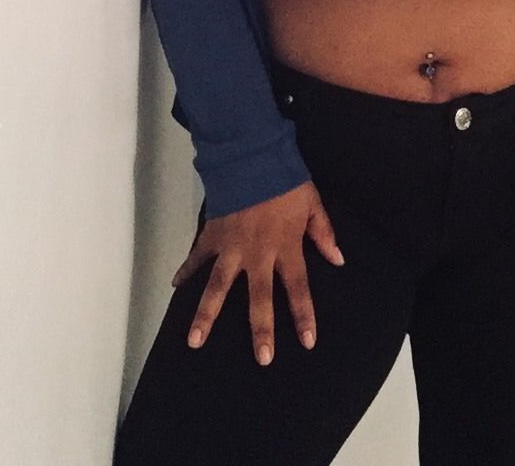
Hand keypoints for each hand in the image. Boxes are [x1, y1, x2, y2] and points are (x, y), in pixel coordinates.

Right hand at [170, 181, 345, 366]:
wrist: (252, 155)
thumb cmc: (286, 179)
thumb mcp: (312, 203)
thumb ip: (323, 232)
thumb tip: (338, 260)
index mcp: (285, 247)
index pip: (298, 288)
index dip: (303, 315)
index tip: (307, 342)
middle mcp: (258, 254)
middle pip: (259, 297)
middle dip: (261, 328)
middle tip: (262, 359)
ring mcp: (231, 247)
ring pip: (217, 287)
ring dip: (206, 315)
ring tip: (195, 341)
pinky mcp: (212, 234)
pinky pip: (197, 256)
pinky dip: (185, 269)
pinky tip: (175, 286)